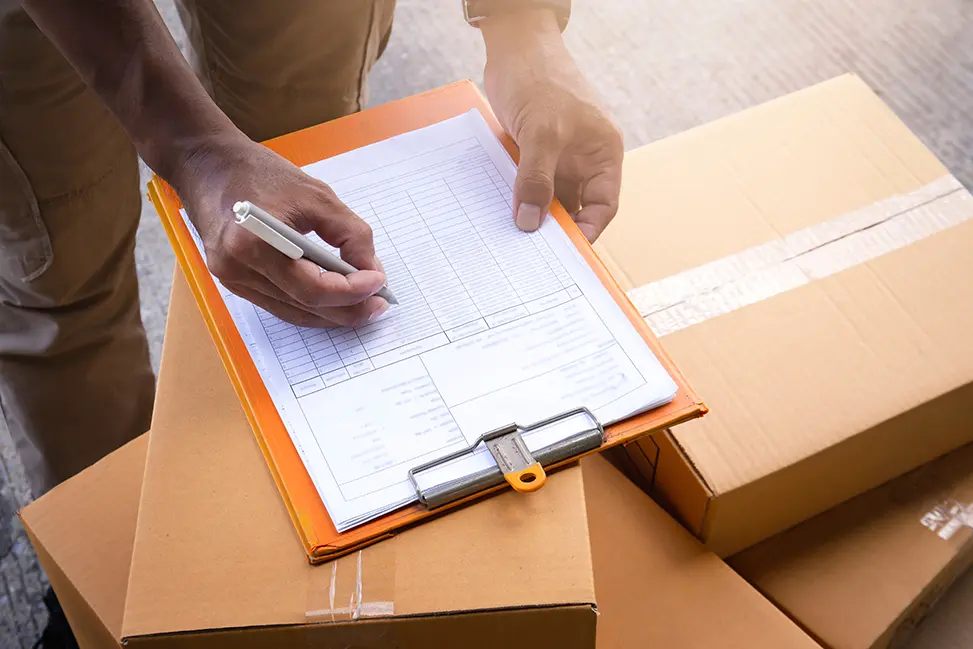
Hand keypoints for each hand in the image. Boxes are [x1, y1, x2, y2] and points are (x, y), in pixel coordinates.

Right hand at [172, 131, 388, 327]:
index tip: (379, 283)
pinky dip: (309, 306)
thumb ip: (350, 234)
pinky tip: (333, 301)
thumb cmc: (260, 173)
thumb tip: (371, 270)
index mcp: (254, 244)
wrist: (207, 163)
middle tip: (378, 305)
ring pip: (292, 312)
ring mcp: (232, 278)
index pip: (312, 288)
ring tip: (362, 306)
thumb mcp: (316, 194)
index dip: (351, 292)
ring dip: (330, 313)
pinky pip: (278, 304)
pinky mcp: (233, 280)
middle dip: (347, 309)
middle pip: (304, 307)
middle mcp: (238, 269)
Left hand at [481, 10, 623, 241]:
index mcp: (603, 153)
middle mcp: (584, 157)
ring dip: (534, 214)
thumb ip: (536, 180)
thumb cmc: (539, 79)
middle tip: (533, 254)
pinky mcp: (533, 151)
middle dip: (556, 228)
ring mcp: (559, 155)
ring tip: (515, 239)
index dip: (588, 230)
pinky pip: (528, 183)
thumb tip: (529, 223)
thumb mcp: (540, 133)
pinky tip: (502, 212)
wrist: (514, 46)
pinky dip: (518, 197)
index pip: (603, 205)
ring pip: (549, 197)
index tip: (566, 253)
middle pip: (576, 206)